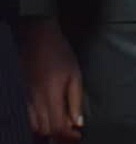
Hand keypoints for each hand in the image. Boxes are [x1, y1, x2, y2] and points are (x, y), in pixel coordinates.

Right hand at [20, 18, 83, 141]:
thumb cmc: (60, 54)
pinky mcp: (21, 95)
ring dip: (47, 131)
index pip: (56, 127)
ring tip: (61, 126)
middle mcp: (34, 101)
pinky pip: (27, 117)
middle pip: (44, 130)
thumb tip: (78, 123)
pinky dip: (37, 123)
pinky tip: (47, 119)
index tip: (78, 137)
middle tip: (72, 133)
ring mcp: (25, 99)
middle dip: (58, 136)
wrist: (37, 38)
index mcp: (50, 95)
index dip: (67, 137)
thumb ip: (75, 100)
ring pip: (33, 126)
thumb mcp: (75, 74)